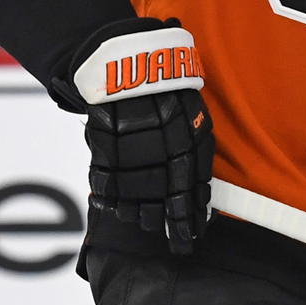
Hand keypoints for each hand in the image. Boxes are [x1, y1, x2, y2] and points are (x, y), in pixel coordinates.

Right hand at [59, 18, 214, 253]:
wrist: (129, 58)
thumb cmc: (168, 89)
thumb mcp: (194, 113)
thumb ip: (196, 151)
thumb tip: (201, 195)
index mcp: (191, 135)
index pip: (194, 184)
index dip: (193, 213)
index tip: (194, 235)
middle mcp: (164, 143)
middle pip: (168, 193)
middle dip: (172, 223)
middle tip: (177, 246)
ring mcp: (133, 144)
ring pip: (137, 191)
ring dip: (142, 213)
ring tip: (146, 225)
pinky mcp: (105, 143)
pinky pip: (107, 179)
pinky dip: (110, 198)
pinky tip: (115, 209)